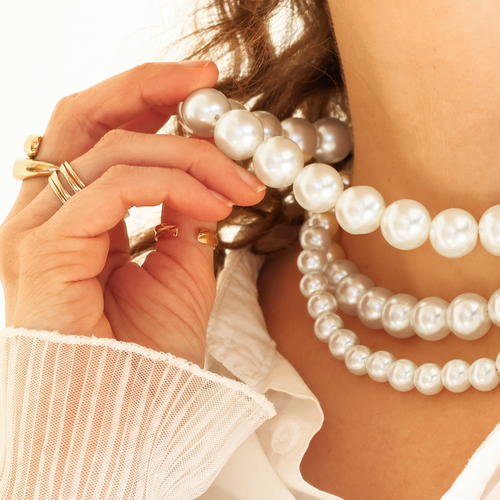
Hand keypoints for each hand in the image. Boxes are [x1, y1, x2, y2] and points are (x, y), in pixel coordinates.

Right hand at [0, 62, 265, 365]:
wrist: (130, 415)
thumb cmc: (149, 353)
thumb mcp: (180, 270)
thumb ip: (181, 217)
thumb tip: (201, 178)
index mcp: (75, 217)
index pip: (102, 135)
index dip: (148, 99)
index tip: (205, 88)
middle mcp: (46, 214)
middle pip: (86, 117)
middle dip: (148, 88)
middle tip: (207, 81)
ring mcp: (37, 230)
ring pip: (113, 150)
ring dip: (188, 155)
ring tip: (240, 183)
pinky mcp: (45, 249)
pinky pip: (114, 188)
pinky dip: (171, 186)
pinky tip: (213, 205)